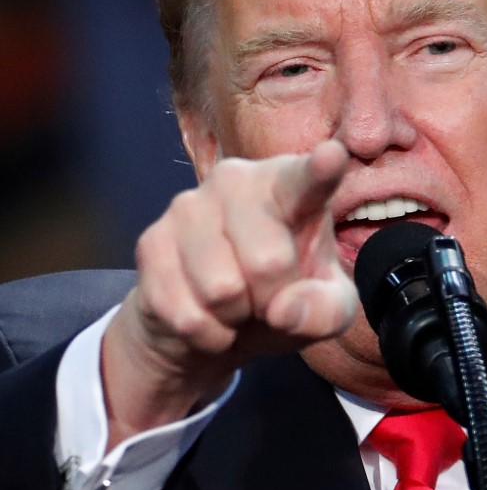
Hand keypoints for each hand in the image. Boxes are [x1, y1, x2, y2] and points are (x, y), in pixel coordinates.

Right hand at [102, 141, 357, 444]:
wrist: (213, 325)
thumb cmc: (282, 299)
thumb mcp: (325, 313)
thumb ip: (325, 310)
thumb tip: (284, 310)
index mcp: (292, 186)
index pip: (310, 178)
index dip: (322, 169)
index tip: (333, 155)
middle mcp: (238, 180)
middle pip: (268, 262)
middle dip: (272, 299)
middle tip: (268, 296)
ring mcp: (188, 205)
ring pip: (222, 290)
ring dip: (235, 316)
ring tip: (236, 302)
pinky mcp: (151, 242)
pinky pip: (187, 314)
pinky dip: (207, 334)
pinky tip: (207, 316)